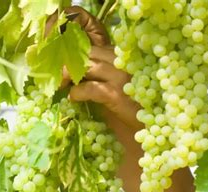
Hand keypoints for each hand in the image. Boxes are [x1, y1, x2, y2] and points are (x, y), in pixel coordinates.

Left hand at [46, 6, 141, 131]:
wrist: (151, 129)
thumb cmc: (136, 109)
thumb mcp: (121, 87)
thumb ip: (103, 76)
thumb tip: (75, 73)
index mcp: (126, 58)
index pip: (95, 47)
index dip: (75, 51)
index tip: (61, 60)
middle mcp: (125, 63)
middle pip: (89, 53)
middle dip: (68, 61)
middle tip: (56, 74)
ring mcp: (122, 78)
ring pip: (88, 66)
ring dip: (69, 74)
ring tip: (60, 84)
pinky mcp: (117, 95)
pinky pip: (91, 88)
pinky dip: (78, 92)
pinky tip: (73, 98)